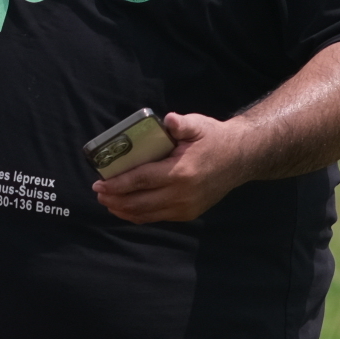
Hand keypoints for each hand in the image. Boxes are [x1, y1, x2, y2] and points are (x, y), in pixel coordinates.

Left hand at [93, 112, 256, 224]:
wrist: (241, 158)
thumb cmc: (214, 139)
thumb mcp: (199, 125)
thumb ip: (182, 124)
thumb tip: (169, 120)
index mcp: (181, 172)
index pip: (141, 181)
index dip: (117, 184)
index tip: (99, 183)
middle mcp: (182, 194)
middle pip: (139, 203)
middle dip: (114, 200)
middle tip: (99, 192)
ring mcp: (185, 207)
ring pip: (146, 215)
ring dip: (123, 210)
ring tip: (108, 201)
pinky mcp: (188, 214)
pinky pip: (157, 218)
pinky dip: (138, 215)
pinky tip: (127, 208)